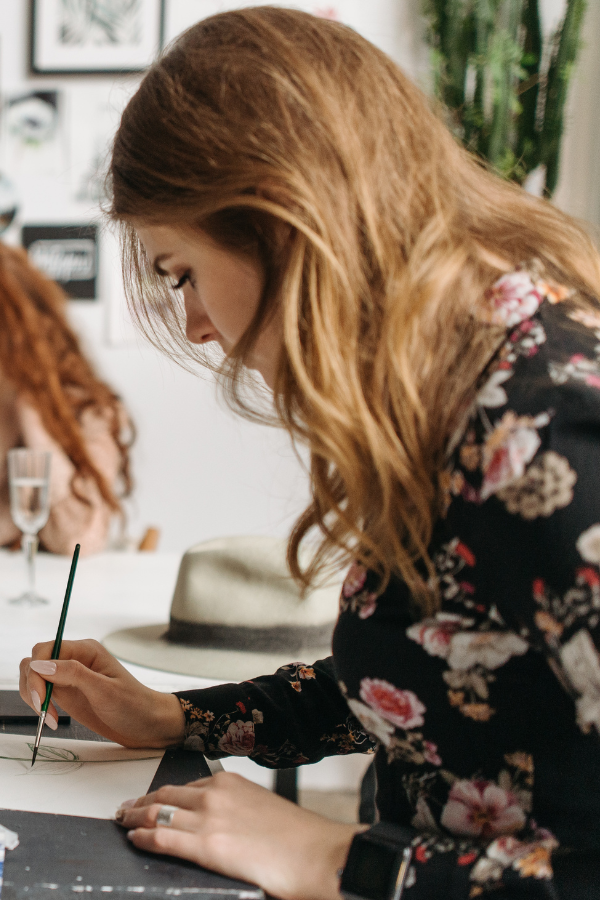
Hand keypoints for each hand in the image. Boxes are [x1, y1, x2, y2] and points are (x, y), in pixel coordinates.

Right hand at [19, 639, 184, 747]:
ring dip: (33, 697)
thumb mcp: (105, 691)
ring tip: (49, 718)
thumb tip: (40, 664)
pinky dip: (39, 706)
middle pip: (35, 661)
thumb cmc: (133, 705)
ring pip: (34, 677)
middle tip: (43, 711)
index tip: (41, 697)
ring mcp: (69, 677)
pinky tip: (51, 720)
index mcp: (86, 650)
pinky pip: (41, 692)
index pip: (47, 650)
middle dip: (32, 685)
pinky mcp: (66, 693)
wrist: (146, 725)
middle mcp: (75, 659)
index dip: (37, 671)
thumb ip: (73, 674)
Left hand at [116, 771, 360, 899]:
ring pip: (158, 811)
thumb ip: (237, 810)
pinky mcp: (207, 846)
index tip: (152, 798)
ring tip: (123, 822)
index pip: (186, 785)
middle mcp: (216, 794)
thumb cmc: (299, 838)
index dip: (163, 793)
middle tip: (127, 808)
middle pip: (166, 794)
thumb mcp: (262, 809)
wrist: (317, 853)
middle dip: (142, 801)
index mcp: (231, 782)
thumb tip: (223, 823)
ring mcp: (209, 819)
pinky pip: (162, 836)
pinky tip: (134, 838)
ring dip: (135, 817)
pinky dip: (142, 836)